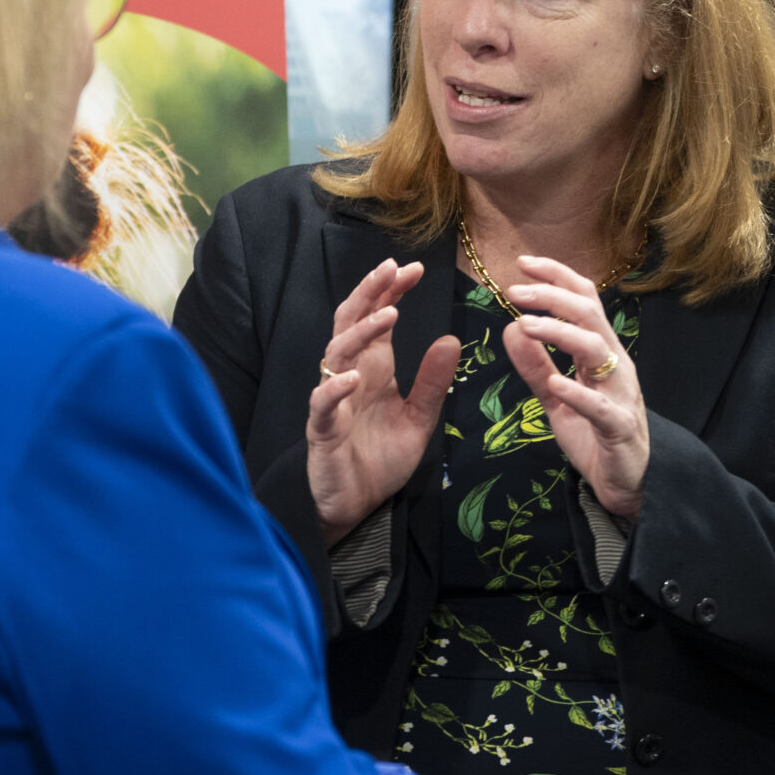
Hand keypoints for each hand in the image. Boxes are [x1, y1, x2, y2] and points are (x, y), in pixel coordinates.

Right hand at [309, 259, 459, 543]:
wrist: (357, 506)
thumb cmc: (382, 458)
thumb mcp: (419, 418)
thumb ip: (433, 382)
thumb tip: (452, 340)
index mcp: (373, 367)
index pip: (377, 316)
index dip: (391, 290)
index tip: (414, 267)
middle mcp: (350, 374)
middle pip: (352, 321)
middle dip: (370, 293)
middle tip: (390, 268)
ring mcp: (332, 398)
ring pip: (337, 353)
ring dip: (361, 332)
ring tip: (388, 316)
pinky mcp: (322, 428)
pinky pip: (323, 402)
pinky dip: (335, 387)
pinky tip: (352, 376)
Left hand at [502, 256, 649, 517]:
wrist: (625, 482)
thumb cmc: (593, 434)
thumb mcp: (556, 397)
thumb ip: (534, 365)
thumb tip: (510, 327)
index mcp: (600, 351)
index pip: (583, 301)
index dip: (556, 277)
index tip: (522, 263)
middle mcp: (614, 364)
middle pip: (589, 315)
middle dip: (551, 297)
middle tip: (513, 290)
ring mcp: (620, 394)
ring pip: (596, 349)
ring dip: (560, 333)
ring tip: (526, 325)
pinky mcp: (619, 428)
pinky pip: (601, 407)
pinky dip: (578, 393)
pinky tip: (554, 384)